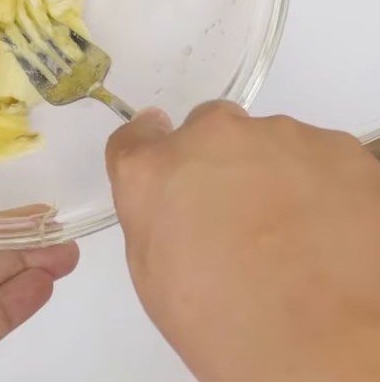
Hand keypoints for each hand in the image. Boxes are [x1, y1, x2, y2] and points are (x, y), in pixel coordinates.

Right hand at [106, 102, 379, 381]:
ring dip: (273, 174)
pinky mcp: (336, 147)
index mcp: (152, 172)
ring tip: (293, 235)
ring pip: (269, 142)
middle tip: (240, 217)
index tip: (164, 160)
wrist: (328, 342)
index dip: (150, 148)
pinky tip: (326, 232)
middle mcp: (208, 138)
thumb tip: (175, 206)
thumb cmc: (235, 324)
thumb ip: (157, 217)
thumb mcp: (158, 277)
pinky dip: (322, 185)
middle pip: (208, 130)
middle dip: (219, 164)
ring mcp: (276, 136)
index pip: (136, 138)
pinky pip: (321, 157)